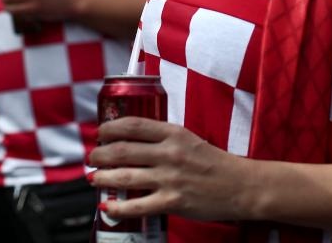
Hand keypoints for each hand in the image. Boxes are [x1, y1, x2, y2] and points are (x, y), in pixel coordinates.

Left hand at [89, 117, 253, 221]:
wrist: (239, 185)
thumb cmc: (214, 161)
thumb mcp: (189, 139)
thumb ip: (164, 138)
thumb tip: (134, 140)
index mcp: (174, 133)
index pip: (134, 125)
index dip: (111, 128)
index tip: (101, 132)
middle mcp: (169, 153)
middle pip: (123, 150)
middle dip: (101, 154)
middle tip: (93, 156)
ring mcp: (169, 179)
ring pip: (125, 176)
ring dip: (103, 177)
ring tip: (93, 177)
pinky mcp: (172, 202)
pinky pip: (138, 205)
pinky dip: (118, 206)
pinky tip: (107, 205)